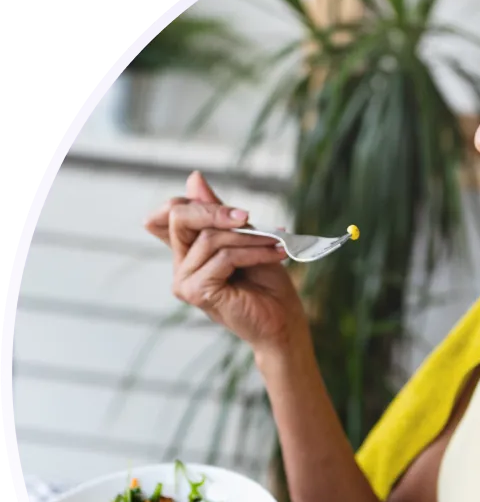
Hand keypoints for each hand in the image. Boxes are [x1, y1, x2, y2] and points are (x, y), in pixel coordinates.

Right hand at [145, 171, 308, 352]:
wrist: (284, 324)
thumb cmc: (268, 286)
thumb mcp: (246, 239)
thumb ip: (220, 213)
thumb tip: (193, 178)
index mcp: (188, 252)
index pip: (173, 213)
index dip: (198, 203)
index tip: (240, 214)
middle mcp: (180, 266)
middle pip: (180, 217)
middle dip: (216, 211)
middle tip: (248, 217)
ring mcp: (184, 280)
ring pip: (210, 238)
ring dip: (250, 237)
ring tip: (277, 241)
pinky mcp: (196, 291)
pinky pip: (224, 257)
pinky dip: (254, 253)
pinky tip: (276, 254)